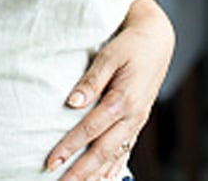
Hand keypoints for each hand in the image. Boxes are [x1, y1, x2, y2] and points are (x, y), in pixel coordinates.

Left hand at [47, 0, 174, 180]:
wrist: (156, 41)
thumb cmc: (129, 45)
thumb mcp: (108, 56)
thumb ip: (91, 80)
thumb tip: (72, 102)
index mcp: (123, 100)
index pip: (90, 130)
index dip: (69, 147)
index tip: (51, 161)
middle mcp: (132, 117)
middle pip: (102, 151)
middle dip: (80, 171)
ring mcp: (137, 122)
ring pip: (114, 156)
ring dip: (95, 175)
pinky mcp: (137, 122)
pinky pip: (125, 151)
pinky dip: (113, 169)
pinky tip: (103, 179)